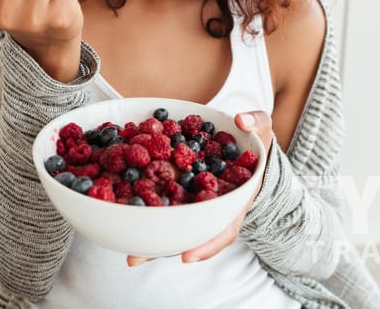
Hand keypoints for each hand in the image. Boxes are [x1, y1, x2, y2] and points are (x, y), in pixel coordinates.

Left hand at [127, 110, 272, 266]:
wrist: (243, 142)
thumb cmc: (253, 141)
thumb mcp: (261, 130)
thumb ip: (255, 123)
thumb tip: (241, 120)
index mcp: (235, 200)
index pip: (224, 228)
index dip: (207, 244)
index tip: (186, 256)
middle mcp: (212, 206)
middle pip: (189, 232)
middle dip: (164, 246)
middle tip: (136, 258)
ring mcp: (194, 200)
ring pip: (172, 222)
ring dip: (148, 237)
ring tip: (124, 252)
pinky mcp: (178, 189)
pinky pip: (160, 198)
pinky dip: (141, 204)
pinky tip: (118, 208)